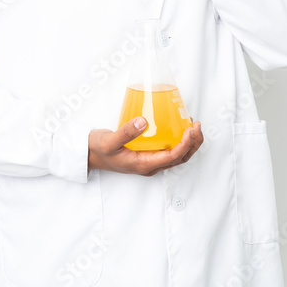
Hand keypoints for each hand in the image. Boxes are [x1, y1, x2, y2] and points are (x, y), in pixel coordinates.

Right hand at [88, 117, 203, 175]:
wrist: (90, 154)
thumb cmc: (99, 149)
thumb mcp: (110, 140)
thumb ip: (126, 132)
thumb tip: (143, 121)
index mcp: (144, 164)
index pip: (172, 157)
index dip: (185, 145)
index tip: (189, 130)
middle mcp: (150, 165)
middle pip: (180, 158)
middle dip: (193, 143)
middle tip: (197, 126)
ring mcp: (150, 160)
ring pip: (177, 155)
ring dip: (189, 142)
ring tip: (193, 125)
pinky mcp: (148, 154)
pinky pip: (169, 149)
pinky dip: (179, 139)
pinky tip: (179, 126)